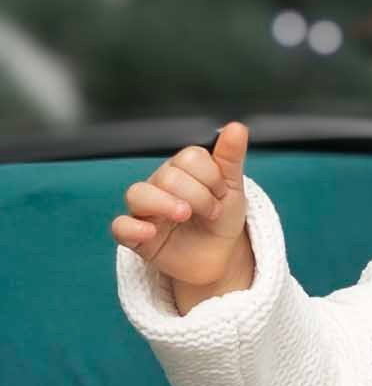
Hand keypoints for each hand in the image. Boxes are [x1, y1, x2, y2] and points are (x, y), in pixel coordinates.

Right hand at [111, 119, 255, 315]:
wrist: (219, 257)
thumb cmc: (221, 219)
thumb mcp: (233, 188)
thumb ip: (231, 158)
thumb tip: (236, 128)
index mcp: (183, 170)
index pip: (189, 158)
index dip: (211, 176)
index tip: (223, 193)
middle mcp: (160, 185)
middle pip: (167, 176)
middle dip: (198, 195)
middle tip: (212, 212)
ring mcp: (146, 210)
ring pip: (137, 194)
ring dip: (165, 204)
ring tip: (185, 216)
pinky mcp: (136, 236)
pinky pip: (120, 226)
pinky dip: (133, 228)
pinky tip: (151, 232)